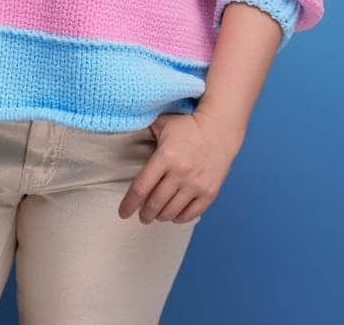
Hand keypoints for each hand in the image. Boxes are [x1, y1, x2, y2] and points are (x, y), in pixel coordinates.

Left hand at [117, 111, 244, 224]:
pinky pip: (190, 214)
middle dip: (144, 214)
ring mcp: (196, 184)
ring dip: (160, 217)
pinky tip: (173, 215)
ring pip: (171, 212)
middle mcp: (180, 173)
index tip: (123, 212)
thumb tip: (127, 140)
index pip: (141, 188)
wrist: (220, 129)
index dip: (129, 204)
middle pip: (154, 204)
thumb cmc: (189, 126)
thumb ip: (145, 134)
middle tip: (142, 216)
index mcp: (165, 157)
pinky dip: (178, 218)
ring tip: (156, 215)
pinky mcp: (210, 192)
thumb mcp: (163, 125)